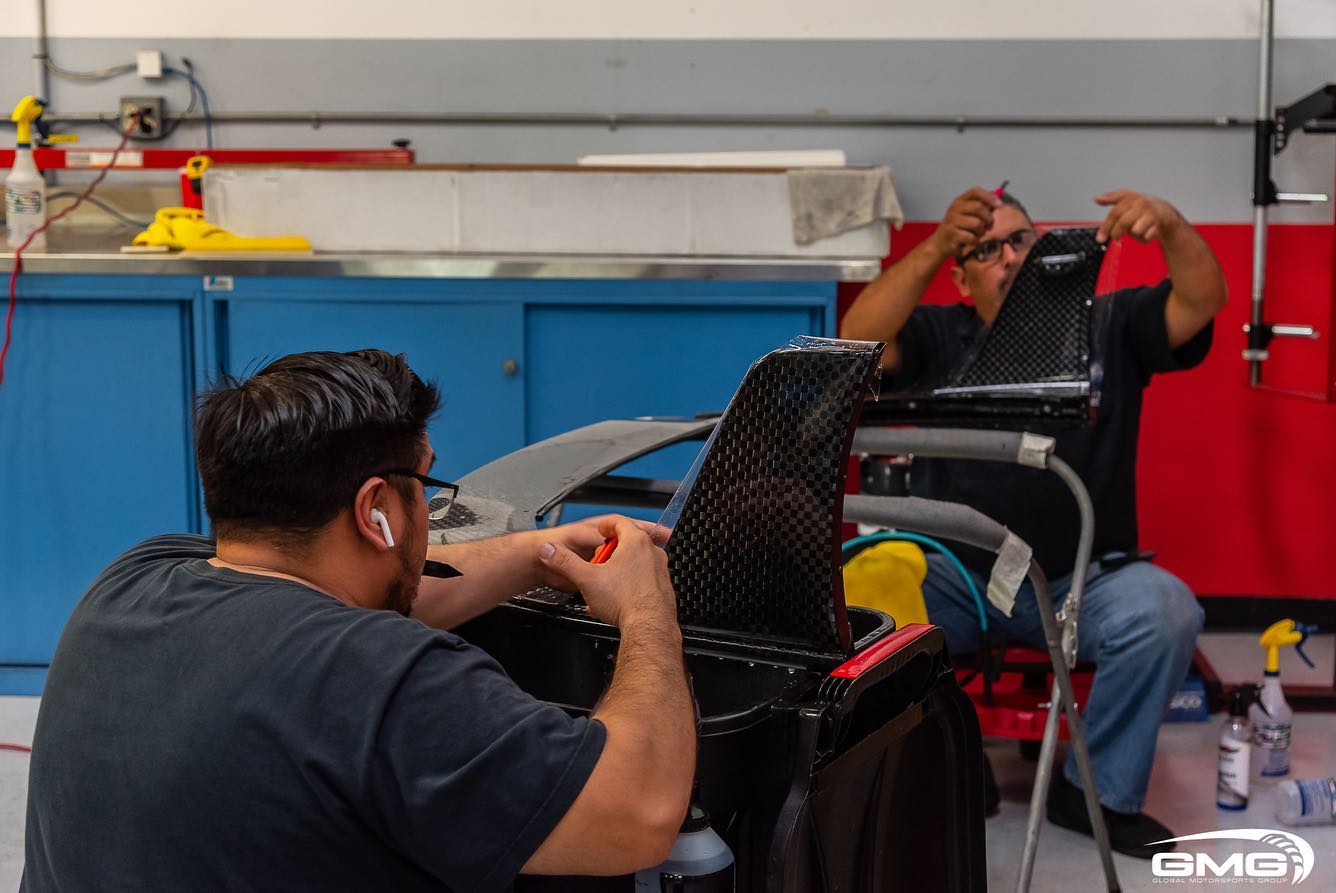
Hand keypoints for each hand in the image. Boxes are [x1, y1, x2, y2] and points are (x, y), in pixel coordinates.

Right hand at [536, 516, 676, 628]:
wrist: (648, 628)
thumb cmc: (626, 601)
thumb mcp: (586, 579)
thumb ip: (565, 562)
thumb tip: (550, 552)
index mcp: (636, 542)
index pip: (620, 521)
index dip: (606, 525)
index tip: (599, 531)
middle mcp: (652, 553)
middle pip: (629, 542)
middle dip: (609, 552)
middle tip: (597, 562)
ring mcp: (660, 571)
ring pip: (636, 563)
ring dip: (619, 570)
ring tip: (604, 585)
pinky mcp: (663, 588)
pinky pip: (643, 580)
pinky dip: (629, 585)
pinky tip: (615, 600)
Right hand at [929, 187, 999, 260]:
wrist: (939, 243)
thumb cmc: (956, 228)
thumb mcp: (965, 213)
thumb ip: (979, 206)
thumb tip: (997, 203)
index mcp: (959, 201)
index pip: (975, 191)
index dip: (989, 197)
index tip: (998, 205)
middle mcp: (954, 209)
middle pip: (978, 207)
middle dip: (988, 217)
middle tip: (989, 225)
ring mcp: (952, 222)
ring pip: (977, 223)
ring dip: (981, 231)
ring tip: (978, 234)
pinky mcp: (952, 234)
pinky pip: (972, 237)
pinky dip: (975, 241)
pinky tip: (971, 242)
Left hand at [1094, 190, 1183, 243]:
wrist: (1164, 211)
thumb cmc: (1141, 206)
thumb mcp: (1126, 198)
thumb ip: (1111, 198)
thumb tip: (1096, 199)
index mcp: (1131, 197)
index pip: (1115, 212)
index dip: (1106, 226)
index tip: (1100, 238)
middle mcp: (1141, 204)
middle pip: (1123, 223)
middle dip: (1116, 233)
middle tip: (1114, 237)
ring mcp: (1151, 214)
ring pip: (1135, 231)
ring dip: (1132, 235)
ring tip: (1135, 230)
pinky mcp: (1158, 224)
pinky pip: (1145, 237)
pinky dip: (1143, 239)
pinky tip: (1145, 233)